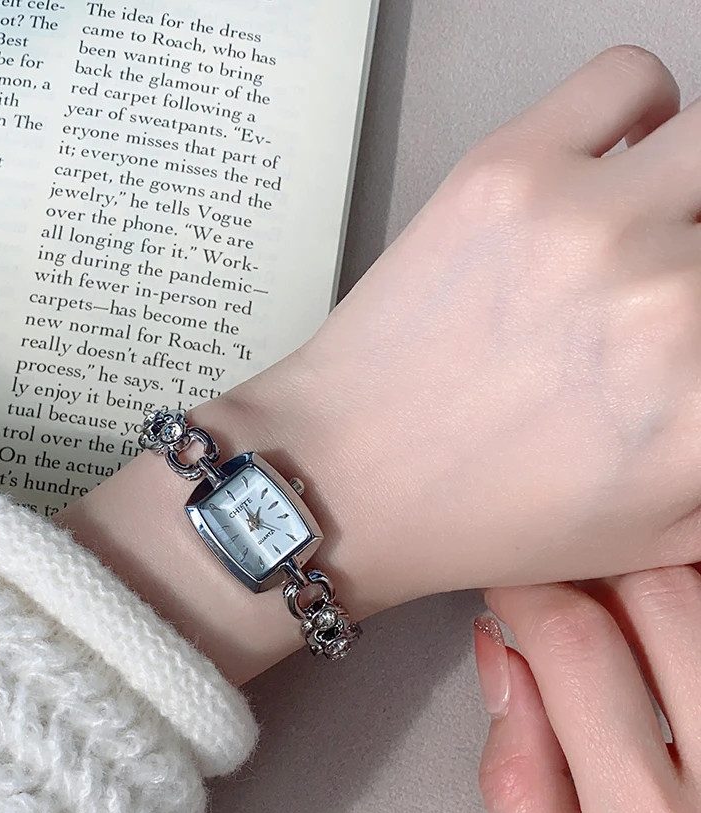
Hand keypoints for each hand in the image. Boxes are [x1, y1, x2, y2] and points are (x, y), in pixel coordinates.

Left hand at [203, 44, 700, 613]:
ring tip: (658, 225)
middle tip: (672, 285)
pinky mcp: (508, 171)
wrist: (348, 476)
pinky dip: (643, 112)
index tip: (700, 322)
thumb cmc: (486, 515)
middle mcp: (672, 308)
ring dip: (696, 189)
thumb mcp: (656, 531)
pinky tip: (613, 169)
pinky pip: (631, 81)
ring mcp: (588, 225)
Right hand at [477, 569, 700, 812]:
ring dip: (660, 582)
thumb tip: (502, 658)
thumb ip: (516, 787)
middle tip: (567, 585)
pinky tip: (672, 640)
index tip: (509, 586)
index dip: (527, 591)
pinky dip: (695, 622)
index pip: (577, 650)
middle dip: (596, 567)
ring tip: (625, 609)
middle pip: (665, 600)